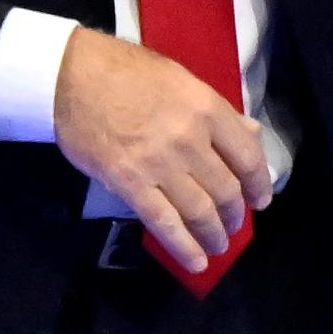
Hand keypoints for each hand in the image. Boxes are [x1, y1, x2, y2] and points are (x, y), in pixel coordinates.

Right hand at [52, 28, 273, 275]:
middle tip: (233, 225)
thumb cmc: (125, 70)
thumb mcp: (181, 78)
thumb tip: (250, 134)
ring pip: (200, 211)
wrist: (72, 76)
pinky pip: (165, 224)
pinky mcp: (131, 185)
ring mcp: (160, 164)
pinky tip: (196, 262)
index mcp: (206, 108)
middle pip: (225, 189)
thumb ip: (217, 110)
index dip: (259, 184)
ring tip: (217, 246)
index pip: (247, 156)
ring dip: (213, 235)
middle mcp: (190, 140)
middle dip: (234, 214)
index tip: (261, 200)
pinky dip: (184, 248)